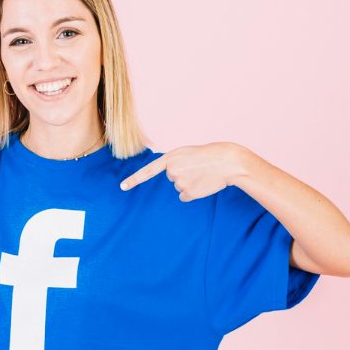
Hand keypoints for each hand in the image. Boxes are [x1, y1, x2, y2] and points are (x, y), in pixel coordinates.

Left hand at [119, 142, 251, 200]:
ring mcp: (179, 183)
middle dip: (182, 174)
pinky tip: (203, 184)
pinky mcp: (188, 193)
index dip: (134, 179)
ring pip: (179, 187)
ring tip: (202, 174)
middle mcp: (172, 171)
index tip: (122, 187)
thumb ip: (175, 162)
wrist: (227, 161)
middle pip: (171, 178)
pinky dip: (193, 193)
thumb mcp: (187, 153)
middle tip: (197, 167)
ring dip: (189, 182)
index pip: (148, 171)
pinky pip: (185, 196)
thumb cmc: (209, 155)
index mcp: (170, 157)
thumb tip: (173, 179)